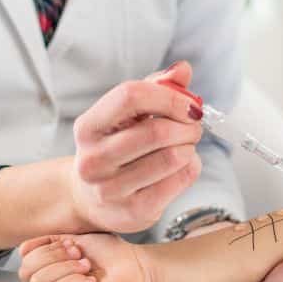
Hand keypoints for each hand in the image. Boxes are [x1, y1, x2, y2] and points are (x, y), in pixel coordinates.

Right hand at [19, 234, 152, 281]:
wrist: (137, 267)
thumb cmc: (110, 255)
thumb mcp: (75, 239)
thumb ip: (48, 242)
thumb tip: (24, 248)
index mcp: (47, 273)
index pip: (24, 259)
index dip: (44, 245)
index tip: (71, 243)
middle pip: (26, 271)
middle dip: (54, 255)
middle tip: (80, 254)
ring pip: (39, 281)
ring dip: (66, 266)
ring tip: (86, 267)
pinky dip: (74, 279)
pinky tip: (91, 281)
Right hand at [70, 61, 204, 233]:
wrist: (89, 198)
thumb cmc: (115, 147)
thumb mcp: (127, 115)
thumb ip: (156, 88)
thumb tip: (183, 69)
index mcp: (88, 127)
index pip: (130, 96)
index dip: (169, 96)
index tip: (189, 103)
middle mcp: (93, 159)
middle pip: (157, 131)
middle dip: (187, 125)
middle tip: (194, 126)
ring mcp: (110, 189)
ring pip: (172, 157)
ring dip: (190, 147)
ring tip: (186, 145)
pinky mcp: (132, 212)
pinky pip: (179, 181)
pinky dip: (191, 168)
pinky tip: (184, 165)